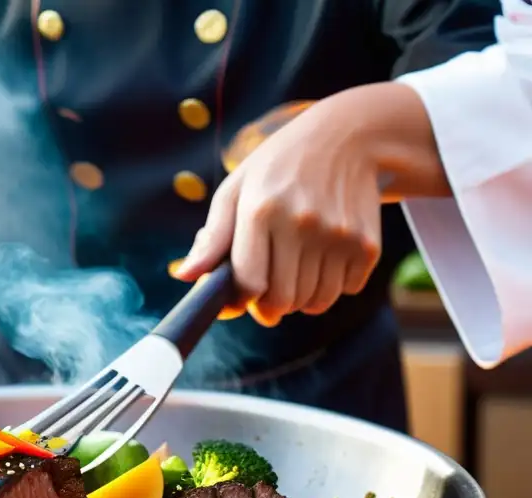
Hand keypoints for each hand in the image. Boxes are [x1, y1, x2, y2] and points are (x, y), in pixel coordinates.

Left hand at [174, 93, 383, 326]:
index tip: (242, 296)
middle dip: (269, 305)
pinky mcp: (367, 245)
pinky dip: (331, 286)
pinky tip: (324, 258)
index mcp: (261, 210)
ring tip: (295, 270)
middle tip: (268, 288)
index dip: (241, 300)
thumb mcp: (237, 190)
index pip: (249, 283)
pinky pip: (343, 292)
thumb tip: (185, 276)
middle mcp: (302, 223)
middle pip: (281, 301)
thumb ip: (212, 237)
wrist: (349, 136)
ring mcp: (338, 235)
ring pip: (313, 303)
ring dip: (300, 299)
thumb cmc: (278, 168)